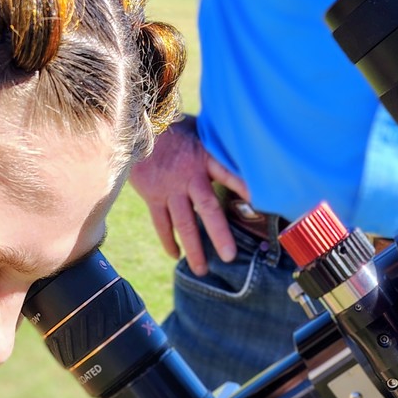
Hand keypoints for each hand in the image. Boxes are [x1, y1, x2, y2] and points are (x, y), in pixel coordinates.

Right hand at [129, 116, 249, 275]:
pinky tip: (176, 255)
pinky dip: (168, 240)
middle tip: (229, 257)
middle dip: (219, 234)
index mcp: (204, 158)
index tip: (258, 202)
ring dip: (193, 248)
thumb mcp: (202, 131)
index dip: (242, 186)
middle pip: (206, 208)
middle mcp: (188, 176)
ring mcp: (169, 188)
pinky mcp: (153, 195)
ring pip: (183, 223)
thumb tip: (248, 154)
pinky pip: (161, 223)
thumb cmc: (176, 128)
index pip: (227, 172)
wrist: (139, 127)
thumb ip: (219, 147)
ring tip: (202, 269)